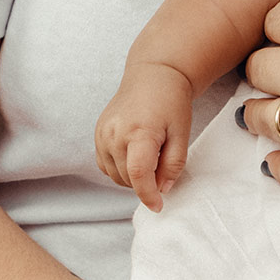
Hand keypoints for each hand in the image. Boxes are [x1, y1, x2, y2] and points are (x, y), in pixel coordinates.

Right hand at [94, 63, 192, 209]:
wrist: (153, 74)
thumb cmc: (171, 101)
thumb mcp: (182, 132)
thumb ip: (174, 164)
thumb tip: (162, 190)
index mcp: (139, 131)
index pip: (137, 175)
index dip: (148, 195)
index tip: (158, 206)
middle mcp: (115, 134)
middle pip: (127, 178)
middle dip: (146, 182)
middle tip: (163, 162)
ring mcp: (102, 134)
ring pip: (115, 175)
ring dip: (132, 176)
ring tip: (150, 153)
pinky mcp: (98, 134)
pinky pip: (106, 165)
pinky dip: (120, 168)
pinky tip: (135, 153)